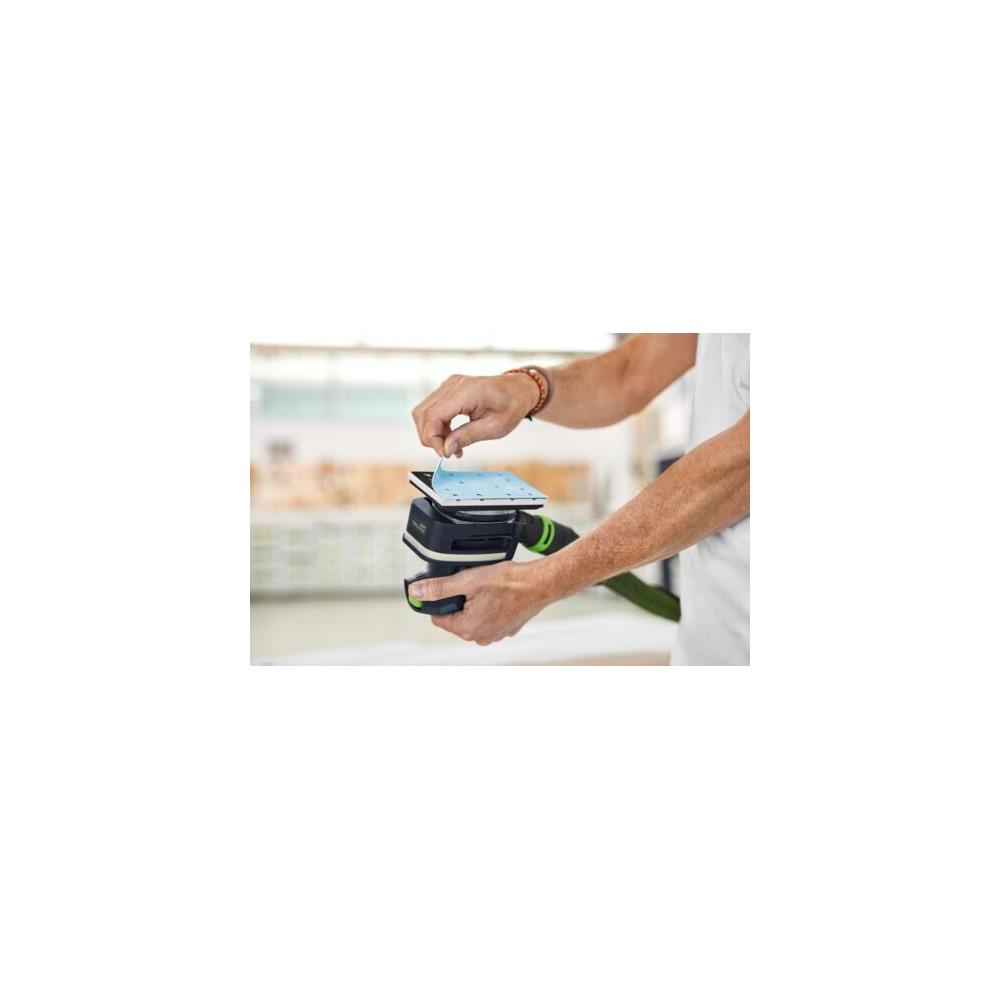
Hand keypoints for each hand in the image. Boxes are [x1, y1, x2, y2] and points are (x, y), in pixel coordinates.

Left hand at [409, 560, 550, 644]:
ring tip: (488, 588)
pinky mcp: (507, 628)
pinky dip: (491, 606)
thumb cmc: (509, 582)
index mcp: (467, 628)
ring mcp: (495, 634)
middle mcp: (481, 637)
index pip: (438, 617)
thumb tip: (417, 593)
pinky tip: (499, 594)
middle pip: (456, 617)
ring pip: (473, 616)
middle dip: (460, 601)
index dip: (440, 599)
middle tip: (473, 584)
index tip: (449, 586)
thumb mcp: (468, 580)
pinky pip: (490, 617)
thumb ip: (439, 588)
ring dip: (475, 603)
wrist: (540, 584)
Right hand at [411, 373, 538, 457]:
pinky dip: (437, 426)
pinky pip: (432, 409)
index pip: (433, 415)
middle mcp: (453, 384)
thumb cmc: (511, 406)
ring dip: (432, 433)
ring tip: (452, 446)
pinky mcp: (448, 390)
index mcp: (466, 391)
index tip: (443, 454)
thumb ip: (468, 436)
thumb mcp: (494, 427)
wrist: (518, 390)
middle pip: (423, 413)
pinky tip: (451, 438)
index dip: (432, 438)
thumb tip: (446, 449)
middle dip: (429, 437)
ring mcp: (449, 385)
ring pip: (423, 412)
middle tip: (447, 452)